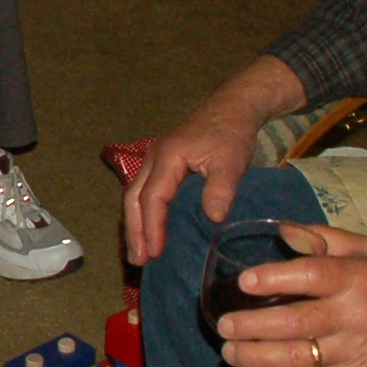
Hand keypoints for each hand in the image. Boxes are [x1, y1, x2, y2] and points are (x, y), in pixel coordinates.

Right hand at [123, 56, 303, 264]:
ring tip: (138, 252)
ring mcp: (155, 159)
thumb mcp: (232, 160)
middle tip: (138, 260)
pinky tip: (147, 229)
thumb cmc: (231, 132)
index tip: (155, 252)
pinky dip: (142, 212)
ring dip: (135, 224)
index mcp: (168, 156)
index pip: (153, 197)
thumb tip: (213, 218)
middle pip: (133, 198)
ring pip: (134, 194)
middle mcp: (154, 157)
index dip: (152, 226)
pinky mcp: (161, 163)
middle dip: (134, 230)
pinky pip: (144, 190)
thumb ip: (221, 188)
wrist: (232, 106)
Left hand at [209, 223, 366, 366]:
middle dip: (255, 326)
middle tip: (224, 324)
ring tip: (230, 351)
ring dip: (258, 357)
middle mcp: (355, 316)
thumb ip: (325, 239)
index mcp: (360, 278)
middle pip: (298, 323)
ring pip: (299, 358)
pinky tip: (254, 366)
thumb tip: (283, 230)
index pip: (313, 276)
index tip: (244, 281)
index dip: (275, 278)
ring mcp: (352, 351)